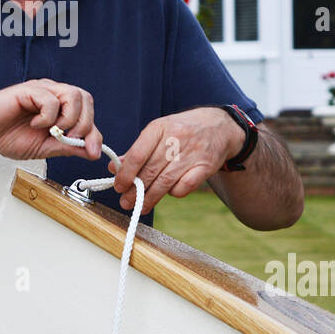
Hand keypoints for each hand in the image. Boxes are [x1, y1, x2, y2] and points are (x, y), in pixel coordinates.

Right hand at [0, 79, 102, 161]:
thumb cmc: (8, 137)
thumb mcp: (46, 148)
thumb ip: (69, 147)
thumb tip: (93, 151)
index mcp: (60, 106)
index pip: (88, 110)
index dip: (93, 130)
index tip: (92, 150)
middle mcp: (53, 94)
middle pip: (85, 98)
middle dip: (84, 124)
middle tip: (68, 139)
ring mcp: (42, 90)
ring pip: (72, 95)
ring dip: (67, 119)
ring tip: (52, 131)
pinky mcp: (29, 90)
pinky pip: (50, 100)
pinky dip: (47, 117)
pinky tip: (35, 124)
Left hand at [107, 107, 239, 212]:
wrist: (219, 126)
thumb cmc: (182, 130)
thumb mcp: (159, 132)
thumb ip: (137, 150)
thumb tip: (115, 169)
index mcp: (159, 128)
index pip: (137, 154)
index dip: (126, 174)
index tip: (118, 186)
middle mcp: (175, 139)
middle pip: (150, 171)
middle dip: (134, 190)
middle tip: (125, 202)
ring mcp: (192, 153)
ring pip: (165, 182)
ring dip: (150, 198)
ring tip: (139, 207)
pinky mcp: (205, 167)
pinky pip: (184, 187)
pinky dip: (174, 193)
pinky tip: (167, 194)